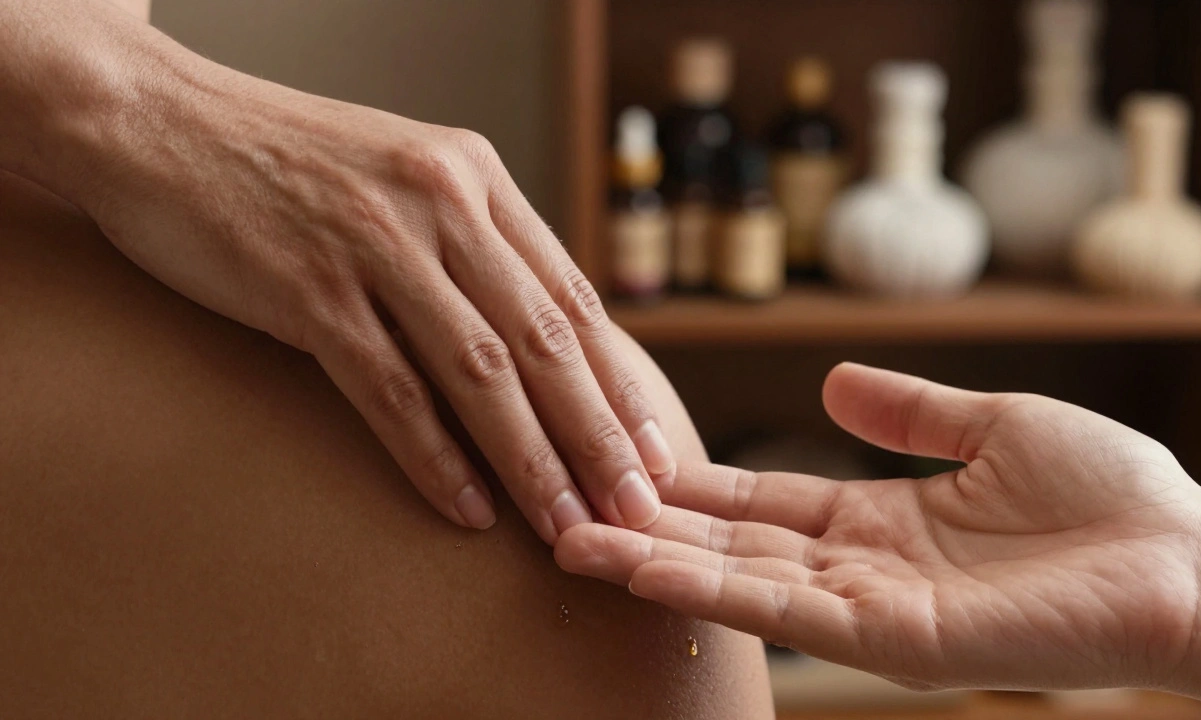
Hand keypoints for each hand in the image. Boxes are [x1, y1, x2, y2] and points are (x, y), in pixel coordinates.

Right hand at [50, 18, 672, 541]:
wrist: (157, 120)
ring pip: (479, 372)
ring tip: (570, 525)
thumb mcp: (403, 174)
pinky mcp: (308, 288)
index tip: (655, 448)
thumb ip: (470, 239)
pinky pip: (388, 388)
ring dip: (532, 460)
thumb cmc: (285, 161)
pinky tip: (466, 509)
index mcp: (475, 176)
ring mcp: (376, 244)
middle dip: (598, 435)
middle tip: (637, 505)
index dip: (618, 382)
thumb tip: (533, 335)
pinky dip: (433, 456)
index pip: (571, 297)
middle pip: (542, 341)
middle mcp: (441, 203)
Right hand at [556, 363, 1200, 691]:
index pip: (760, 499)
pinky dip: (710, 590)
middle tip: (560, 499)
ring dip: (653, 563)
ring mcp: (871, 608)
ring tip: (572, 538)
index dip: (691, 482)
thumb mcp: (991, 428)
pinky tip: (646, 567)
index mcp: (879, 519)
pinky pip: (786, 613)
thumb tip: (831, 378)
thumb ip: (908, 411)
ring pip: (739, 581)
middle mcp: (860, 569)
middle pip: (729, 544)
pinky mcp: (896, 640)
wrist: (1185, 557)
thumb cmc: (1109, 494)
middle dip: (647, 526)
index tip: (621, 459)